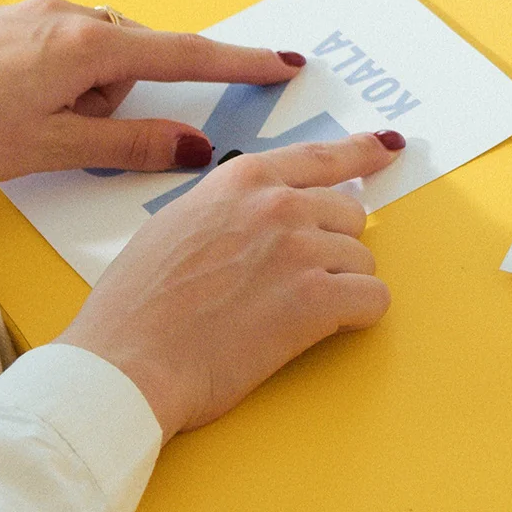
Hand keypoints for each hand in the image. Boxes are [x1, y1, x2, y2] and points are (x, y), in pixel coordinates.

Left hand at [0, 0, 308, 181]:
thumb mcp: (52, 151)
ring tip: (28, 123)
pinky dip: (65, 77)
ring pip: (104, 57)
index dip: (241, 63)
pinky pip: (73, 46)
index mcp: (92, 48)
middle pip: (139, 62)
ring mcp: (50, 9)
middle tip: (66, 134)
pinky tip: (19, 102)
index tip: (285, 62)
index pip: (188, 55)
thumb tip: (196, 146)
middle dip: (121, 102)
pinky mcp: (26, 14)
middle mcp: (79, 16)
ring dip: (88, 93)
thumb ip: (132, 145)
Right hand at [58, 132, 401, 434]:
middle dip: (331, 246)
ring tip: (289, 314)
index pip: (321, 155)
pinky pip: (373, 299)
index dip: (362, 151)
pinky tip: (323, 328)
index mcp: (243, 179)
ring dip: (340, 286)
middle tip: (293, 282)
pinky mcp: (315, 298)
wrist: (124, 364)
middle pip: (349, 213)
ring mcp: (300, 247)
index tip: (387, 146)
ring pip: (362, 259)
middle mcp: (279, 203)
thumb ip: (230, 207)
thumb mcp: (178, 223)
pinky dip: (357, 316)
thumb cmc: (135, 307)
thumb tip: (259, 212)